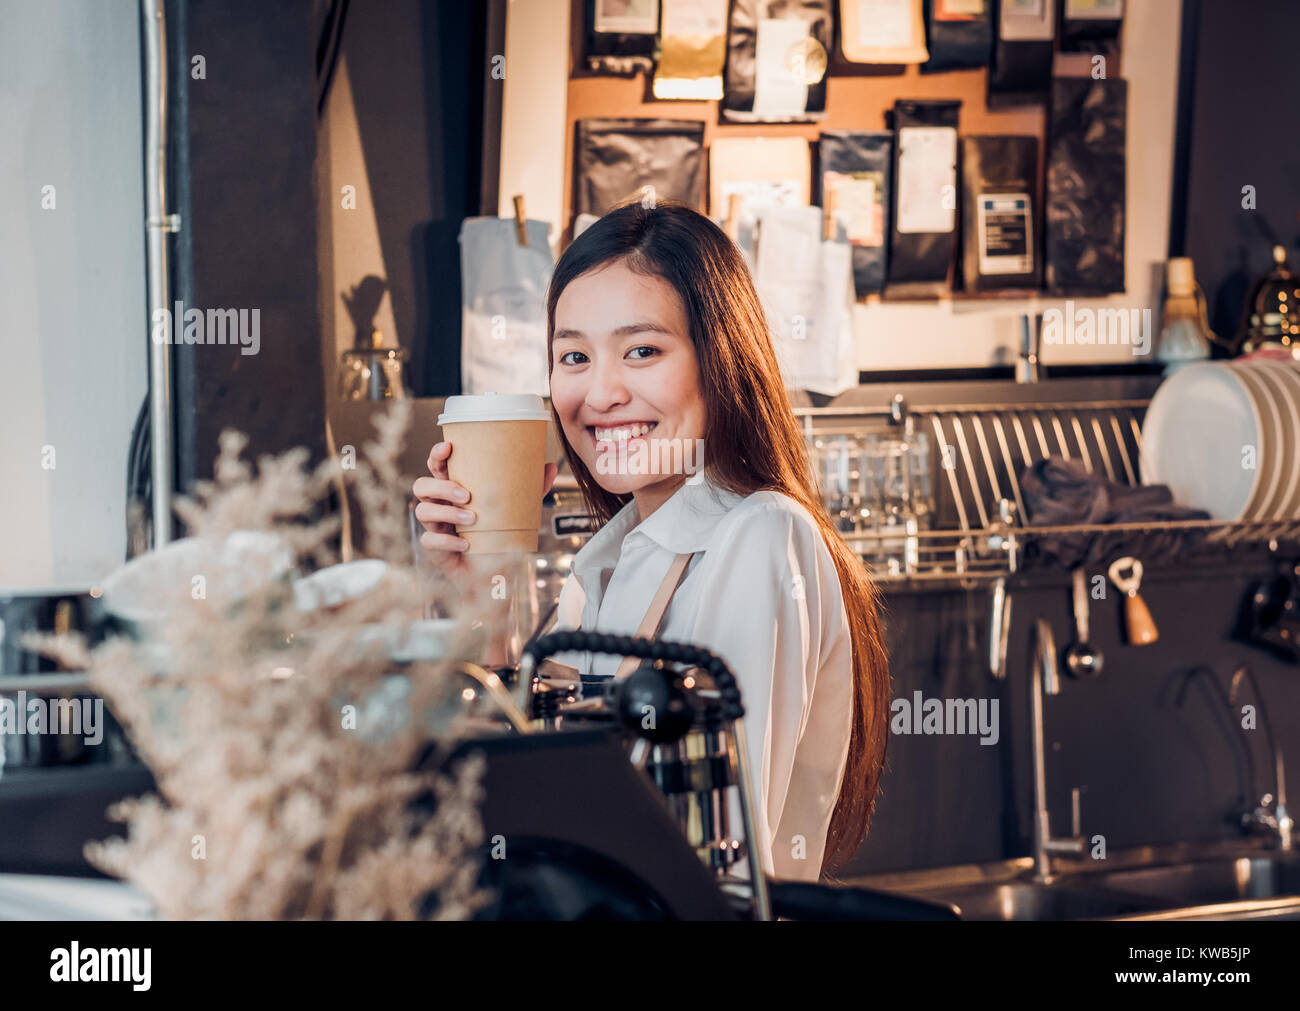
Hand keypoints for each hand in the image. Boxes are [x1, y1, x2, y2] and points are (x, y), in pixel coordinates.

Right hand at [412, 441, 557, 571]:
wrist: (495, 575)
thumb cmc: (501, 535)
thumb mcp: (519, 509)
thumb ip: (532, 488)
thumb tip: (551, 466)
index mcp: (454, 489)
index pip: (437, 467)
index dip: (437, 455)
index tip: (448, 447)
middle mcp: (440, 505)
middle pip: (422, 486)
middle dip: (441, 486)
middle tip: (467, 494)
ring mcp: (435, 527)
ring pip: (423, 511)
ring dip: (446, 513)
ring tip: (472, 519)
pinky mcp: (434, 550)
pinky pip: (429, 541)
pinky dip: (447, 541)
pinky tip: (466, 544)